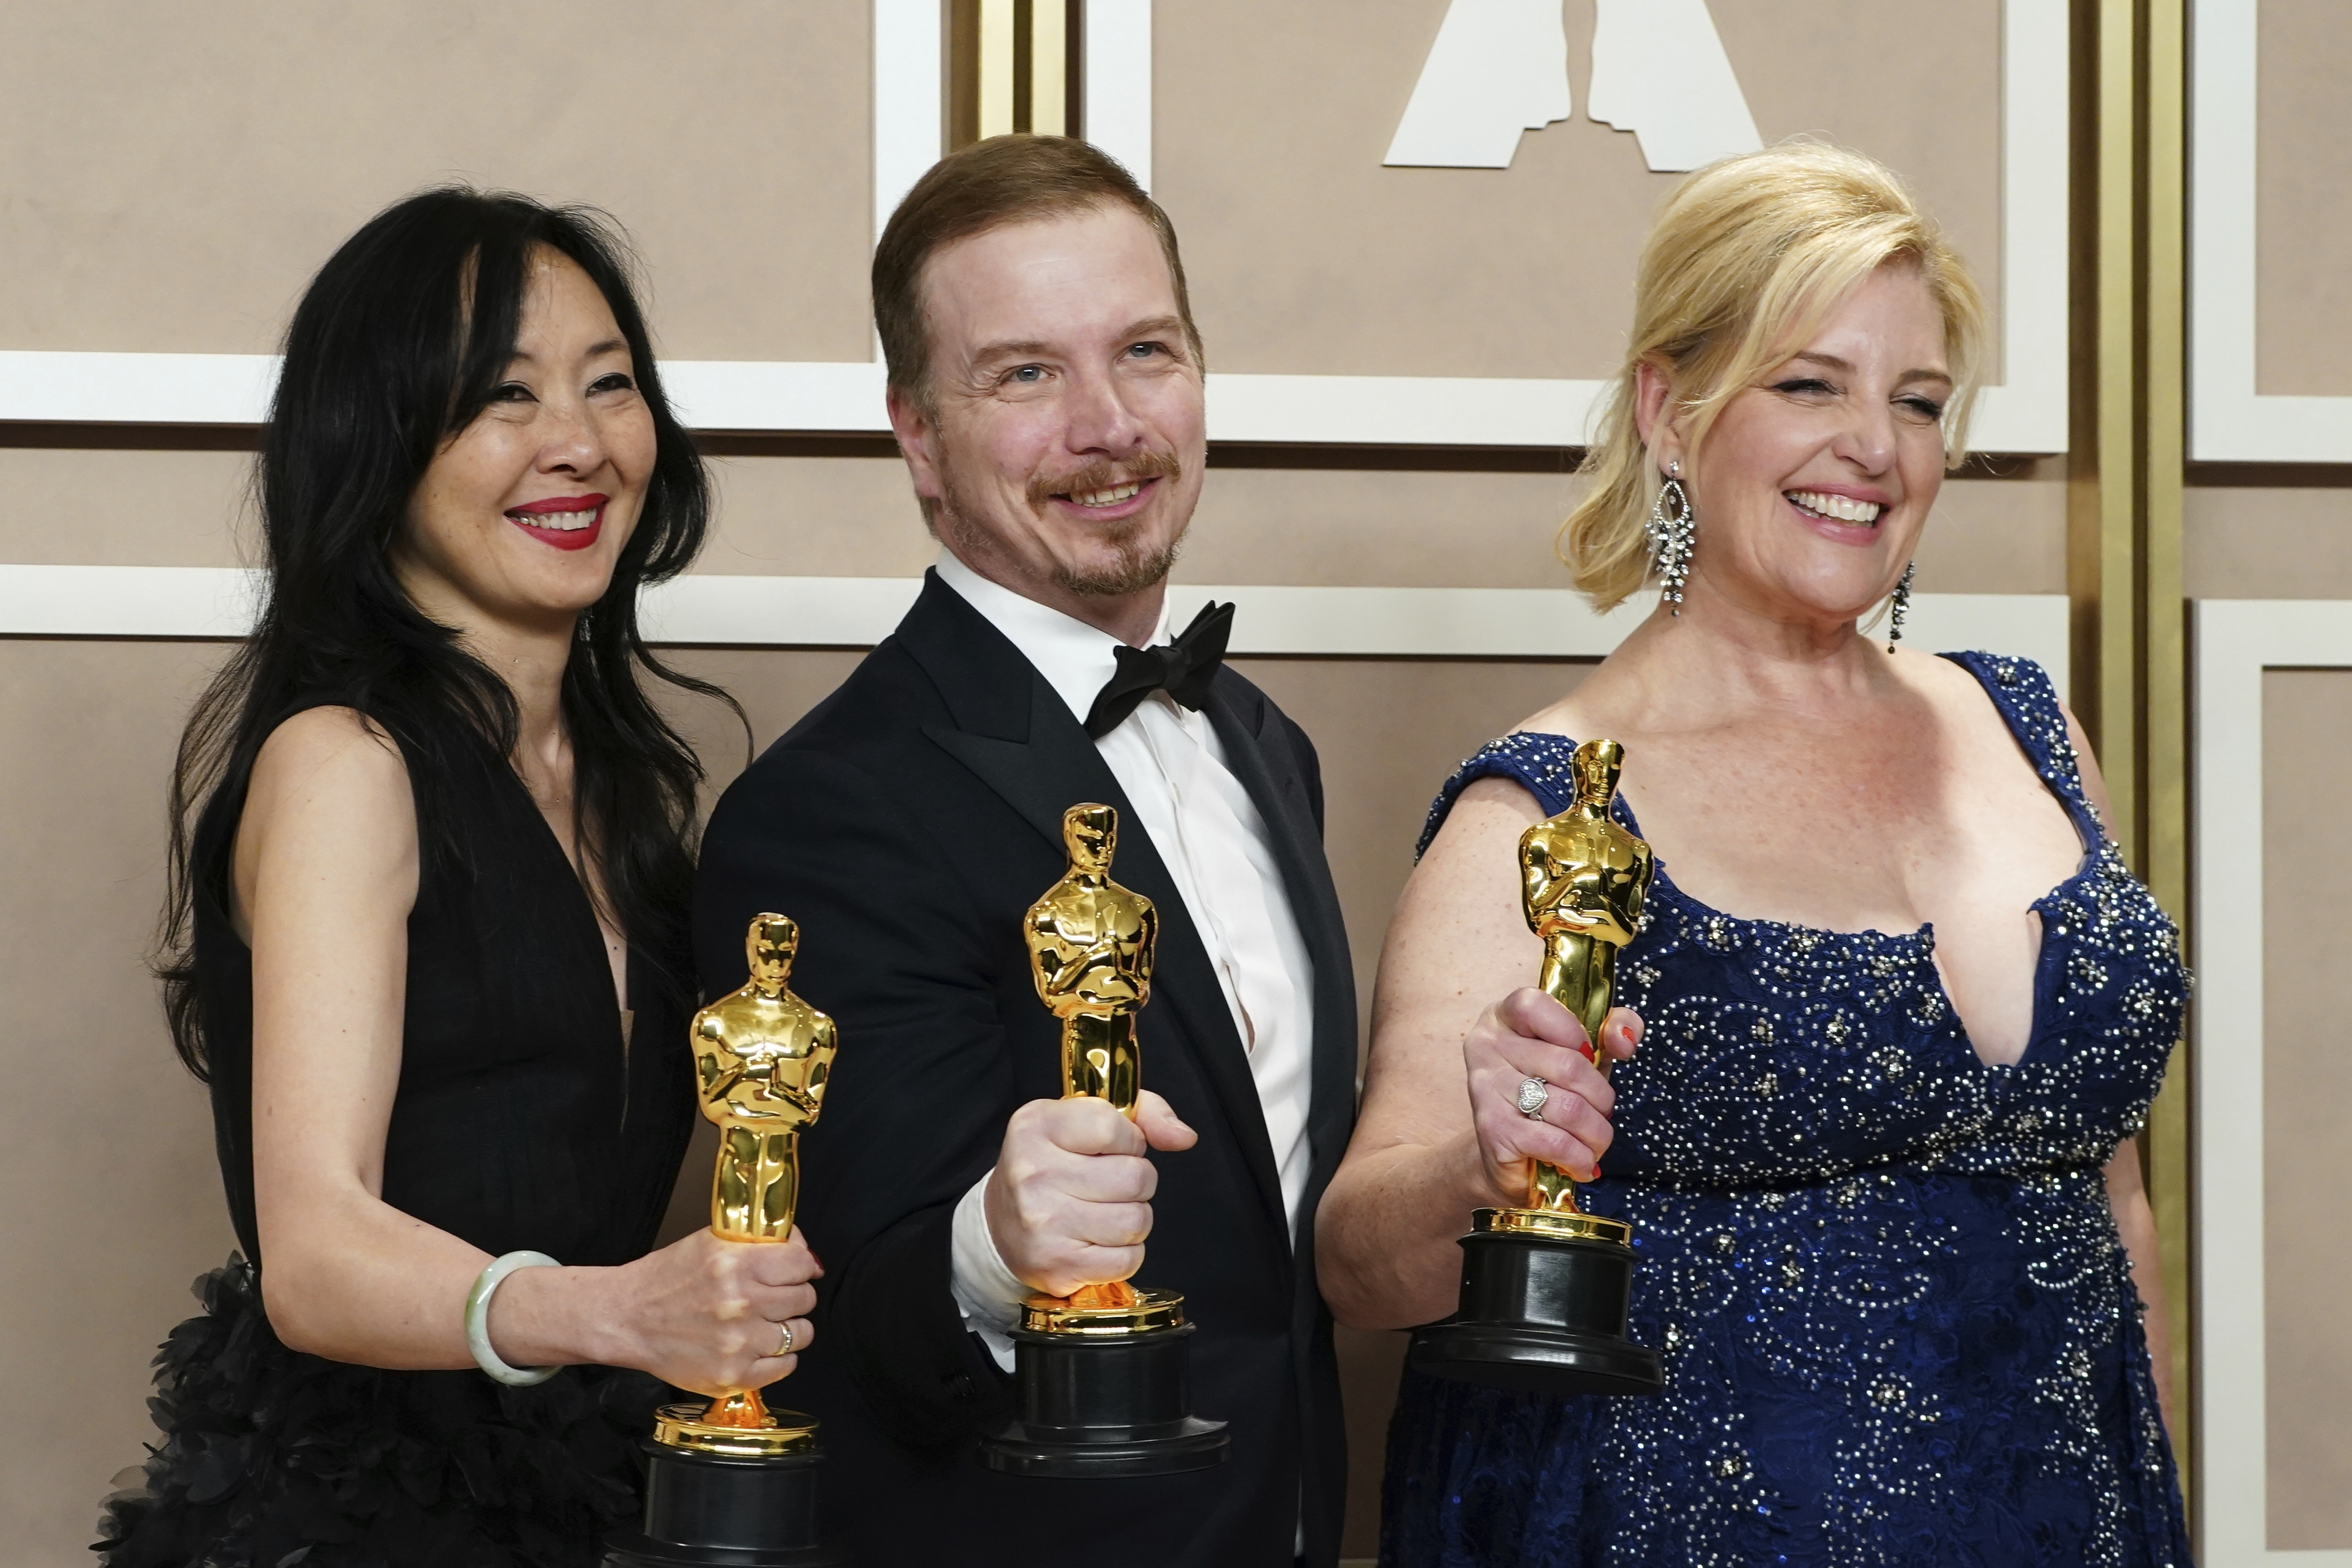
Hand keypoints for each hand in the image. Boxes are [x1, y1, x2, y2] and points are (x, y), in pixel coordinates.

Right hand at [601, 1226, 821, 1396]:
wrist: (627, 1318)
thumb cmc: (667, 1279)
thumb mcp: (712, 1241)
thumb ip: (760, 1242)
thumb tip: (807, 1255)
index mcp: (736, 1264)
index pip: (803, 1263)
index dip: (802, 1264)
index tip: (795, 1269)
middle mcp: (740, 1304)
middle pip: (805, 1298)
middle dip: (794, 1294)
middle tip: (775, 1295)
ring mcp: (738, 1343)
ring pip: (801, 1333)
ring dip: (789, 1327)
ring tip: (766, 1322)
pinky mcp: (732, 1375)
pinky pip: (785, 1366)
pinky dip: (778, 1357)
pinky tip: (758, 1346)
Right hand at [985, 1090, 1197, 1296]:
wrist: (999, 1226)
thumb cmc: (1051, 1166)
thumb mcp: (1083, 1120)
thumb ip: (1142, 1114)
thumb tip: (1184, 1137)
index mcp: (1037, 1126)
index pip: (1113, 1126)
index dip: (1129, 1139)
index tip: (1114, 1147)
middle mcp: (1034, 1173)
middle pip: (1134, 1177)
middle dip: (1137, 1181)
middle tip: (1113, 1183)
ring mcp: (1043, 1222)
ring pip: (1135, 1220)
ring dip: (1133, 1217)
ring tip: (1106, 1211)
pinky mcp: (1058, 1265)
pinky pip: (1128, 1259)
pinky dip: (1125, 1252)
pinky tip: (1100, 1240)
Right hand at [1463, 989, 1639, 1201]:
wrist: (1508, 1159)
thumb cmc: (1549, 1096)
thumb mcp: (1582, 1055)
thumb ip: (1609, 1030)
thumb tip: (1624, 1039)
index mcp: (1501, 1018)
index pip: (1533, 1005)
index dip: (1573, 1031)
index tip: (1588, 1055)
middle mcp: (1485, 1048)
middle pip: (1568, 1065)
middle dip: (1601, 1098)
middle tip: (1600, 1113)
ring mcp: (1486, 1090)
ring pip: (1569, 1108)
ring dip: (1596, 1134)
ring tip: (1594, 1142)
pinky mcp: (1494, 1132)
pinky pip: (1558, 1143)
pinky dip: (1581, 1159)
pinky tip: (1580, 1163)